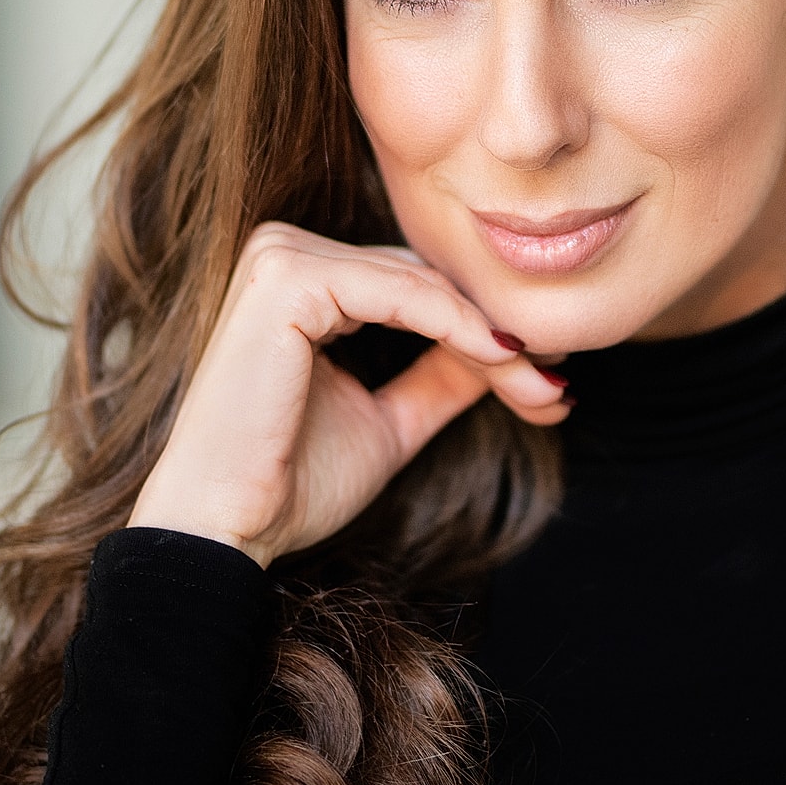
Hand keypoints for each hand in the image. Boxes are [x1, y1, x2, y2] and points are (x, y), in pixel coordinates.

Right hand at [127, 222, 568, 567]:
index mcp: (301, 278)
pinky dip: (458, 327)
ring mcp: (280, 257)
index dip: (485, 329)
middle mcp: (285, 251)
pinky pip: (400, 294)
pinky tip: (501, 359)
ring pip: (422, 285)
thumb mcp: (390, 419)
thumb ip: (442, 377)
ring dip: (489, 336)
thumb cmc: (290, 483)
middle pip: (425, 281)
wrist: (227, 533)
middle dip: (498, 336)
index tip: (551, 375)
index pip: (416, 286)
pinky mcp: (286, 279)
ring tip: (541, 384)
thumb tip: (514, 352)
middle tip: (557, 384)